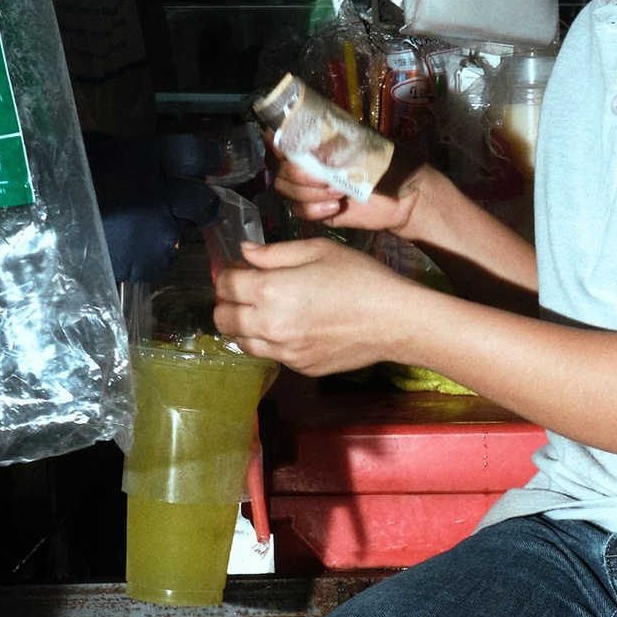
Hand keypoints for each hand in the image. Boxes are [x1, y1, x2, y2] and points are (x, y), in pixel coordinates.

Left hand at [211, 233, 432, 377]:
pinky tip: (292, 326)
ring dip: (243, 324)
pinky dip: (269, 340)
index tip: (240, 269)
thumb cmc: (360, 278)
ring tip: (264, 310)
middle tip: (246, 290)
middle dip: (227, 302)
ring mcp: (283, 351)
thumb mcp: (318, 251)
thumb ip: (275, 252)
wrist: (394, 321)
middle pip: (222, 318)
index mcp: (270, 290)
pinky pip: (269, 354)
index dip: (228, 272)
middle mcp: (269, 325)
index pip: (224, 284)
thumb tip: (246, 253)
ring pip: (240, 341)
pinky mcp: (298, 366)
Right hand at [273, 153, 446, 241]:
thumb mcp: (361, 144)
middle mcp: (308, 162)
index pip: (280, 137)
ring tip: (337, 192)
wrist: (408, 195)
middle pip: (278, 168)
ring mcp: (310, 187)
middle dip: (296, 173)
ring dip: (308, 191)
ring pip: (285, 189)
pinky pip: (300, 211)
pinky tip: (336, 206)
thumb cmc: (389, 162)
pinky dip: (314, 209)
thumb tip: (308, 134)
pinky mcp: (318, 210)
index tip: (284, 148)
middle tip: (324, 177)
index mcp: (316, 140)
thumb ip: (332, 140)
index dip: (276, 142)